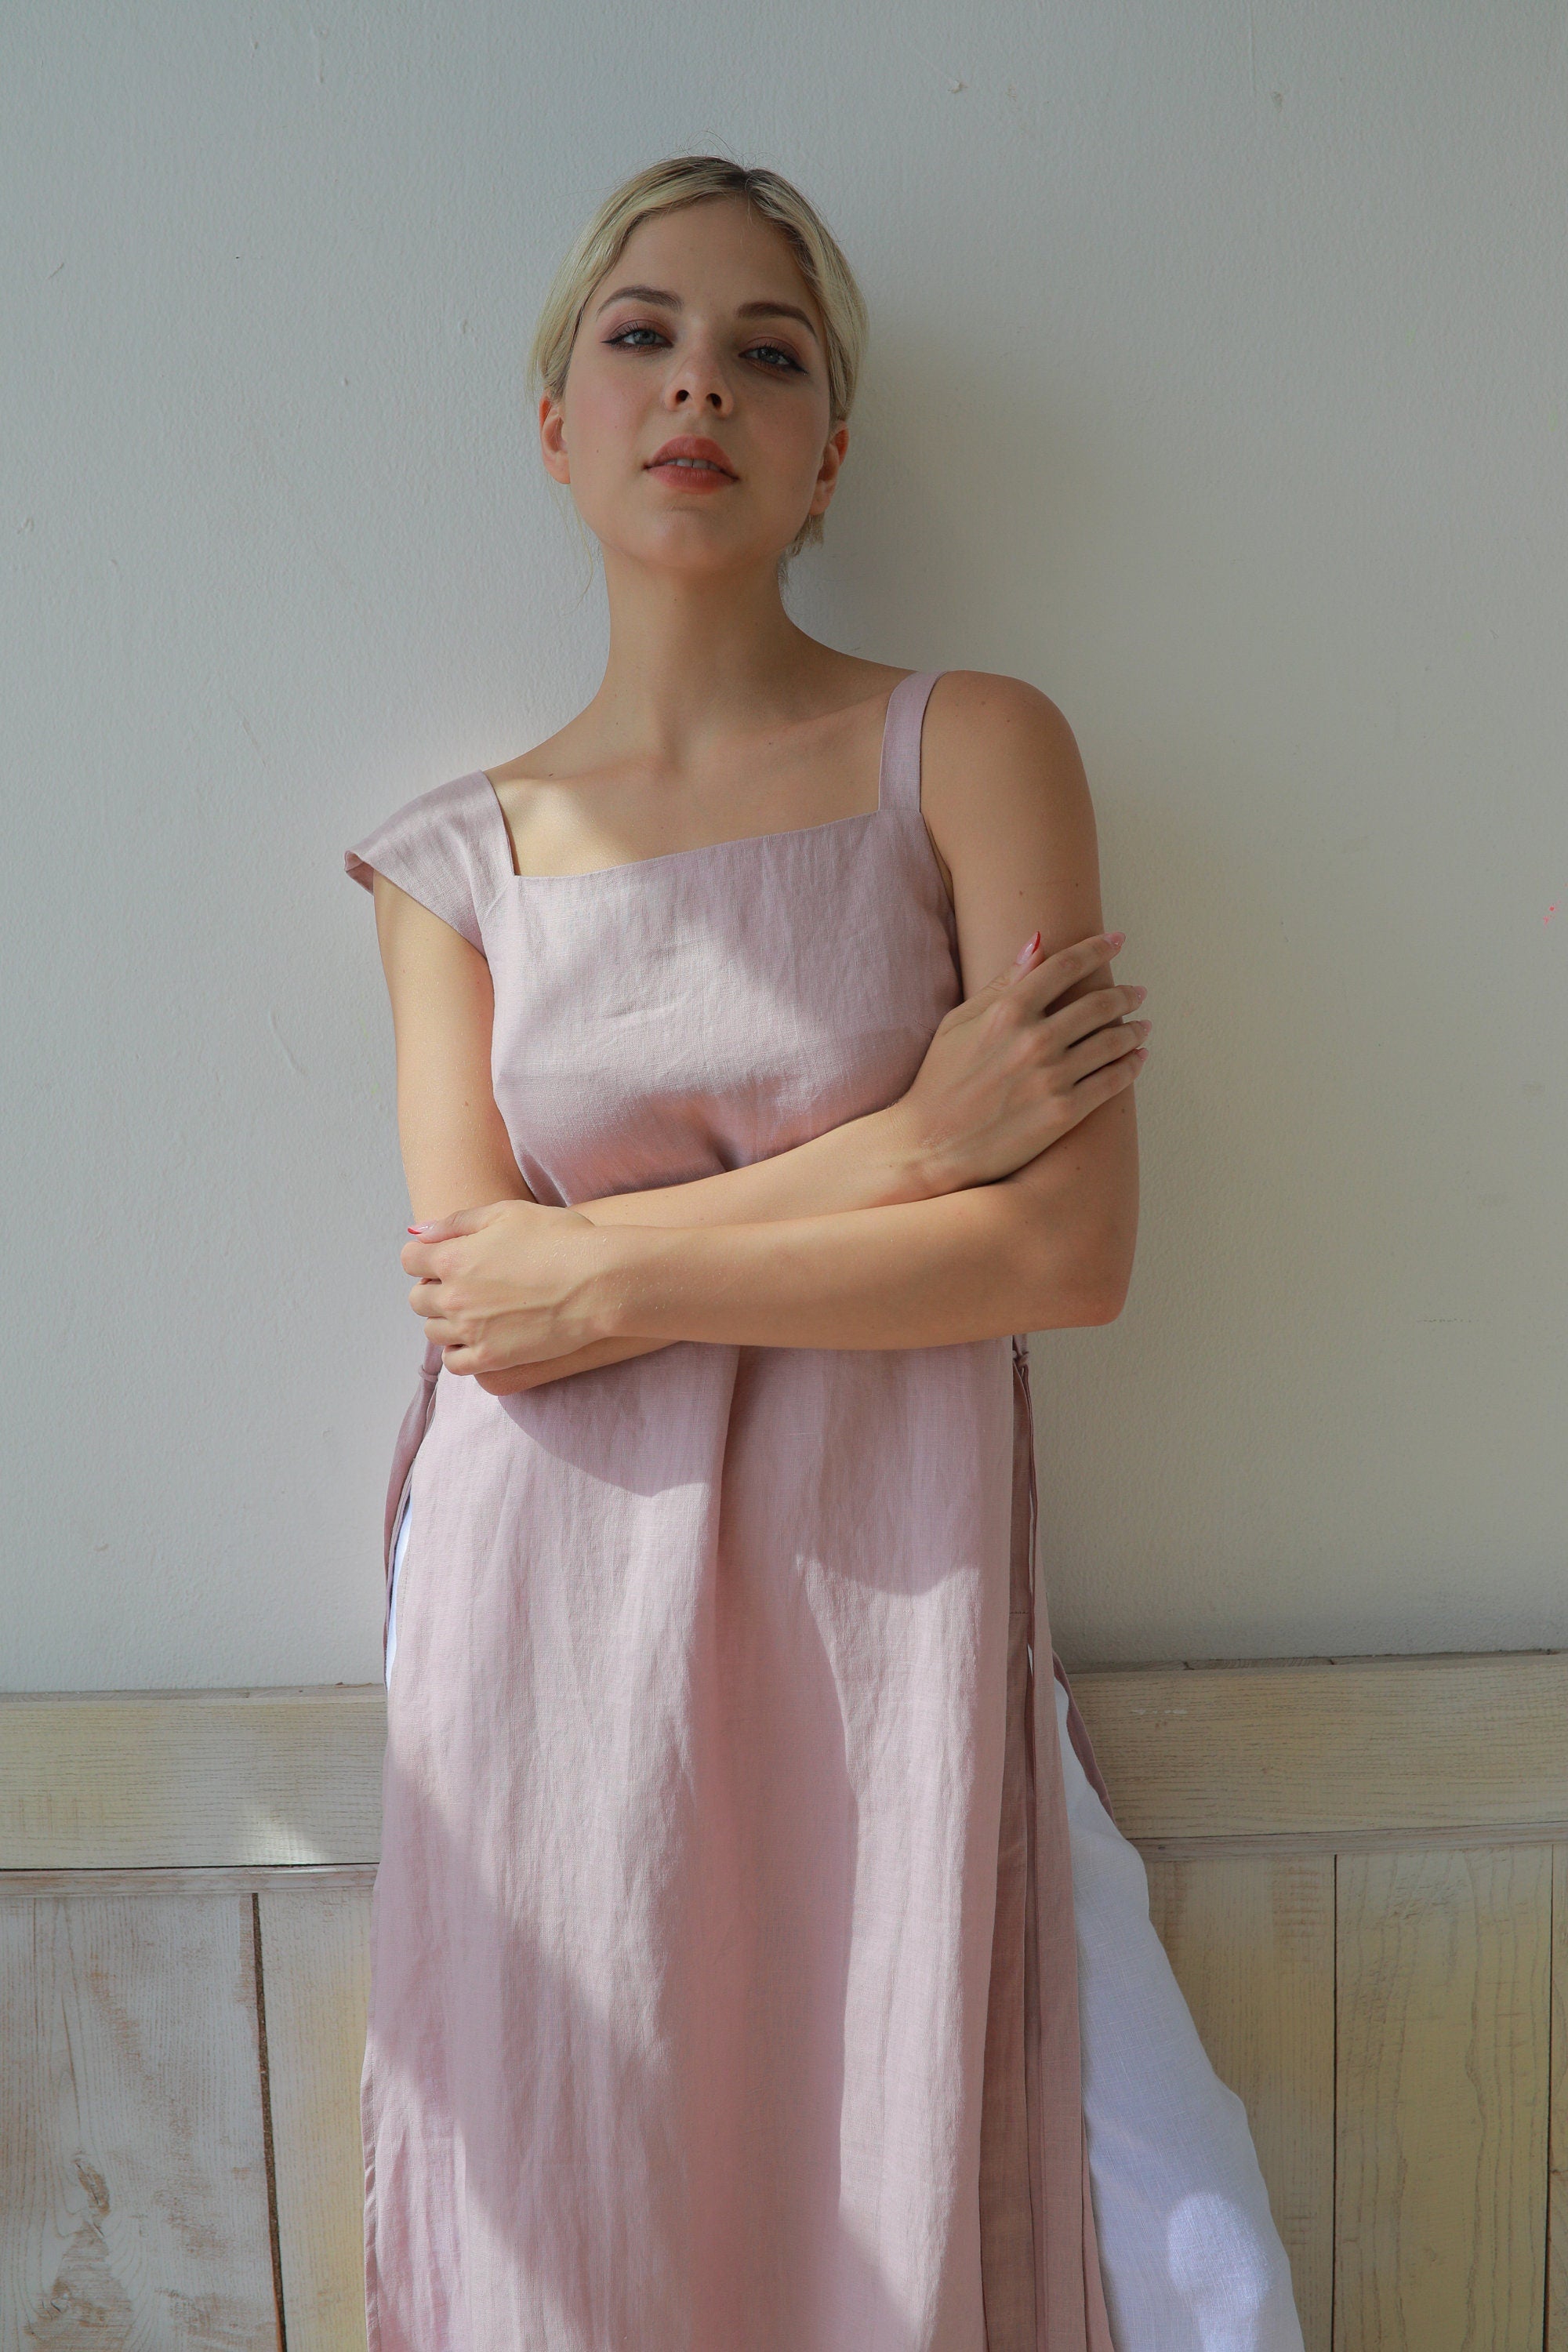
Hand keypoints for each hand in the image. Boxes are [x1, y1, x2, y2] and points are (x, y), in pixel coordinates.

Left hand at [399, 1198, 625, 1375]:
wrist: (599, 1282)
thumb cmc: (559, 1239)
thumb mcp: (507, 1213)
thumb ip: (457, 1222)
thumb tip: (418, 1232)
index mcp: (453, 1258)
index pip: (410, 1259)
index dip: (426, 1255)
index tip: (447, 1256)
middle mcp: (453, 1297)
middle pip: (417, 1298)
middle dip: (434, 1289)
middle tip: (466, 1284)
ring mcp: (470, 1331)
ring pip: (433, 1332)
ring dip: (446, 1320)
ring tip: (477, 1311)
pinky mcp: (492, 1358)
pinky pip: (455, 1363)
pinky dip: (459, 1351)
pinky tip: (479, 1338)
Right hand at [898, 930, 1147, 1190]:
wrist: (930, 1145)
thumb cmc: (939, 1079)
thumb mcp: (959, 1021)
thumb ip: (1003, 982)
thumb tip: (1037, 943)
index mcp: (1008, 1011)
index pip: (1066, 966)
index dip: (1098, 949)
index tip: (1117, 941)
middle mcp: (1034, 1040)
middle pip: (1099, 1004)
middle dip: (1125, 994)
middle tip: (1137, 992)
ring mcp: (1052, 1077)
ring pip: (1112, 1042)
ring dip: (1134, 1030)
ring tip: (1142, 1025)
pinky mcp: (1064, 1113)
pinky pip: (1113, 1081)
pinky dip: (1132, 1066)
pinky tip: (1138, 1058)